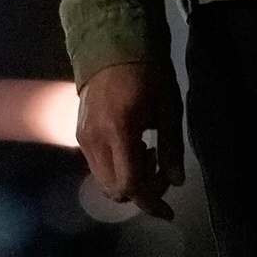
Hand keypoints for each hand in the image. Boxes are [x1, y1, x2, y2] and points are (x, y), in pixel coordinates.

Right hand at [76, 59, 184, 219]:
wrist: (112, 46)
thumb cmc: (148, 73)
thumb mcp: (169, 109)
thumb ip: (172, 149)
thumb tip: (177, 182)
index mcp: (118, 131)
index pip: (129, 185)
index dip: (150, 203)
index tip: (169, 210)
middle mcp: (94, 139)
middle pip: (113, 190)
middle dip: (141, 192)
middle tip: (162, 174)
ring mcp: (83, 137)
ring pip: (104, 181)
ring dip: (129, 181)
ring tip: (150, 156)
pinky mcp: (79, 134)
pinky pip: (98, 166)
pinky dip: (118, 169)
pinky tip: (135, 148)